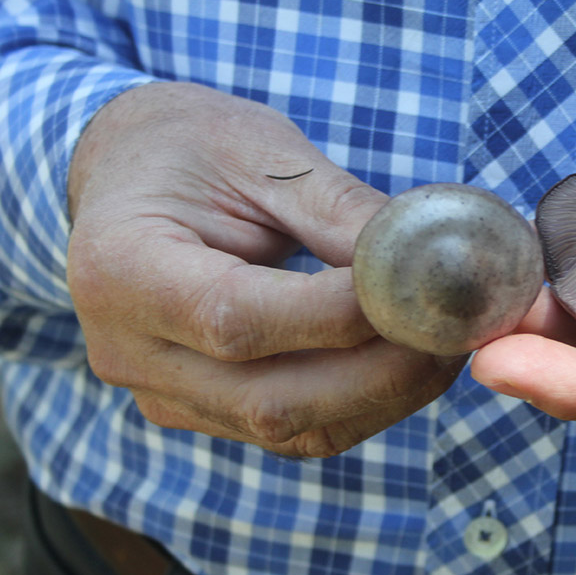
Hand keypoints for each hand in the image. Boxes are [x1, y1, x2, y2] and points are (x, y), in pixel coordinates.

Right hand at [67, 82, 467, 456]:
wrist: (133, 172)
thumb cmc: (195, 146)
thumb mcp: (264, 153)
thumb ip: (341, 211)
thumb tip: (431, 264)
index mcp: (118, 268)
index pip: (234, 318)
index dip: (336, 315)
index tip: (422, 290)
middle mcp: (128, 350)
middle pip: (267, 400)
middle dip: (380, 373)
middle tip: (456, 330)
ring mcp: (161, 393)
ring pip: (289, 427)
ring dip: (384, 395)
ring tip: (447, 342)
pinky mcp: (201, 410)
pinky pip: (292, 429)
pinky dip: (363, 403)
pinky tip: (410, 361)